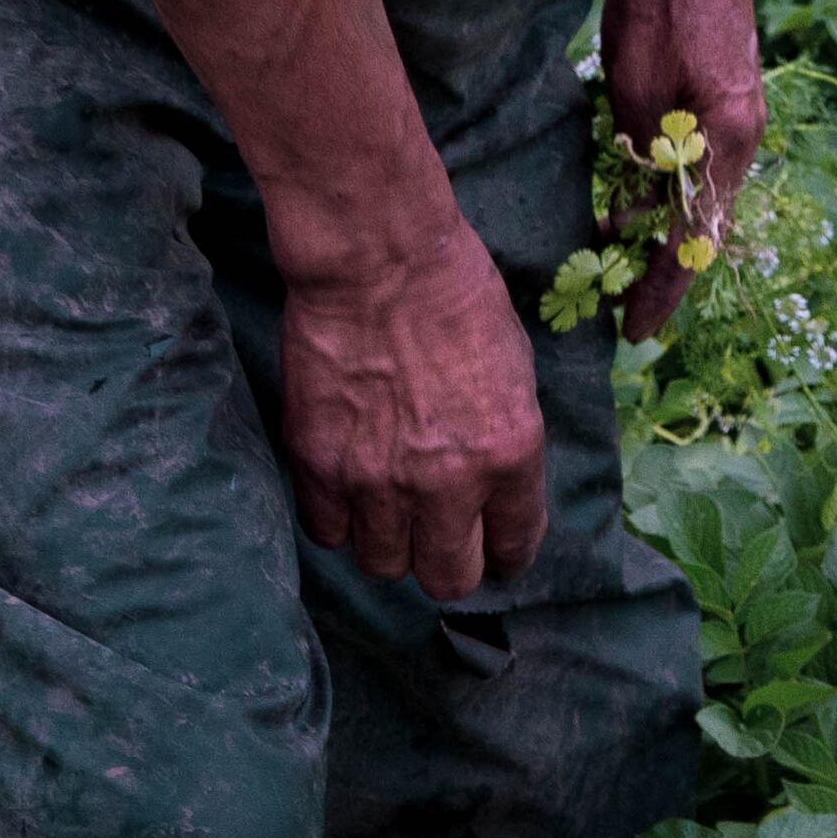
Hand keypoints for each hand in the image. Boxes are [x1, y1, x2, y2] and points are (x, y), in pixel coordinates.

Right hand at [278, 220, 547, 596]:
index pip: (513, 546)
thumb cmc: (456, 295)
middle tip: (440, 540)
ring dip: (390, 544)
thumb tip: (501, 489)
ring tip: (388, 513)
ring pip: (384, 564)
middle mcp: (448, 483)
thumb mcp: (517, 370)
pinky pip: (327, 532)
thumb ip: (508, 442)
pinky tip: (346, 495)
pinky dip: (339, 522)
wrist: (377, 258)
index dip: (503, 554)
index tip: (494, 549)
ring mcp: (378, 480)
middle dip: (448, 564)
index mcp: (510, 455)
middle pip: (446, 579)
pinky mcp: (319, 465)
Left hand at [596, 0, 766, 341]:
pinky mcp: (725, 102)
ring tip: (614, 265)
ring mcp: (738, 121)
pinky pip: (695, 165)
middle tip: (621, 312)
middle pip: (701, 227)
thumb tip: (635, 203)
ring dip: (658, 231)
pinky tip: (629, 205)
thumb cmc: (662, 0)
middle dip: (660, 272)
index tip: (635, 332)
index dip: (660, 290)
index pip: (692, 240)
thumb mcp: (633, 85)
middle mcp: (742, 140)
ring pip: (696, 197)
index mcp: (726, 141)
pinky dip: (664, 192)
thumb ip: (640, 150)